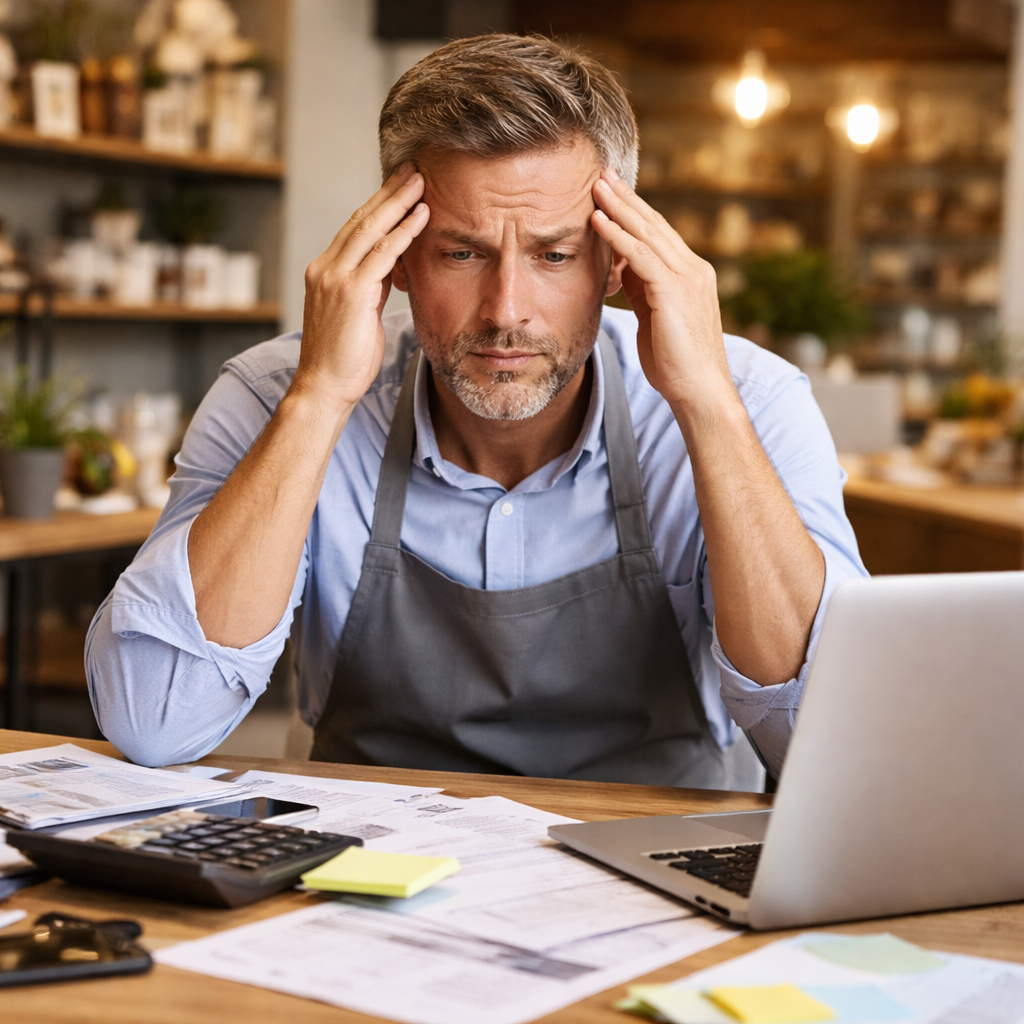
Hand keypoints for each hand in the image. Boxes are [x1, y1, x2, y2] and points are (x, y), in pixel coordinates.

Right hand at [292, 165, 428, 411]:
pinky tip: (422, 216)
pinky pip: (382, 253)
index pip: (354, 228)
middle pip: (361, 218)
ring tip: (421, 180)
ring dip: (399, 202)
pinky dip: (404, 232)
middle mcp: (325, 267)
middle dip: (389, 191)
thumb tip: (391, 271)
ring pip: (371, 229)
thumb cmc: (344, 359)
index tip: (399, 185)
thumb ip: (371, 288)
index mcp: (324, 271)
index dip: (378, 204)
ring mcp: (335, 278)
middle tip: (413, 167)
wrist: (323, 387)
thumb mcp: (359, 316)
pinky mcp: (350, 292)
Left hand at [591, 169, 734, 414]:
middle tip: (601, 173)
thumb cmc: (675, 363)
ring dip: (618, 207)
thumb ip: (643, 290)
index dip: (634, 210)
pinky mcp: (674, 291)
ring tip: (594, 185)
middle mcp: (693, 269)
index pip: (659, 234)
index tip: (611, 191)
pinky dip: (617, 235)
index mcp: (690, 275)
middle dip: (626, 197)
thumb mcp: (655, 318)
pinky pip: (641, 256)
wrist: (699, 391)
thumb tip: (622, 269)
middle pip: (654, 224)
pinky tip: (597, 220)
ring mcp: (687, 278)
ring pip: (647, 233)